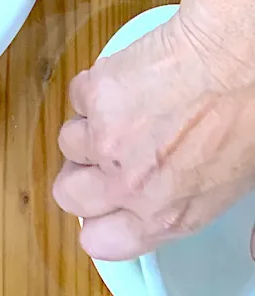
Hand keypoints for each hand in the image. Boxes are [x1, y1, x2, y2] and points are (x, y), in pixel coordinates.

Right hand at [52, 10, 254, 259]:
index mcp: (163, 215)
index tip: (103, 207)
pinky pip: (77, 98)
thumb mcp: (224, 189)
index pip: (99, 242)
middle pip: (67, 194)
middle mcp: (126, 183)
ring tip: (121, 114)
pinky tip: (125, 84)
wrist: (233, 62)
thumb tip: (169, 213)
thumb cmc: (244, 118)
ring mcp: (104, 137)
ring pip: (67, 142)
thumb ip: (181, 208)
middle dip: (82, 177)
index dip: (98, 221)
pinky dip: (95, 91)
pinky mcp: (92, 94)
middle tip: (104, 159)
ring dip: (89, 129)